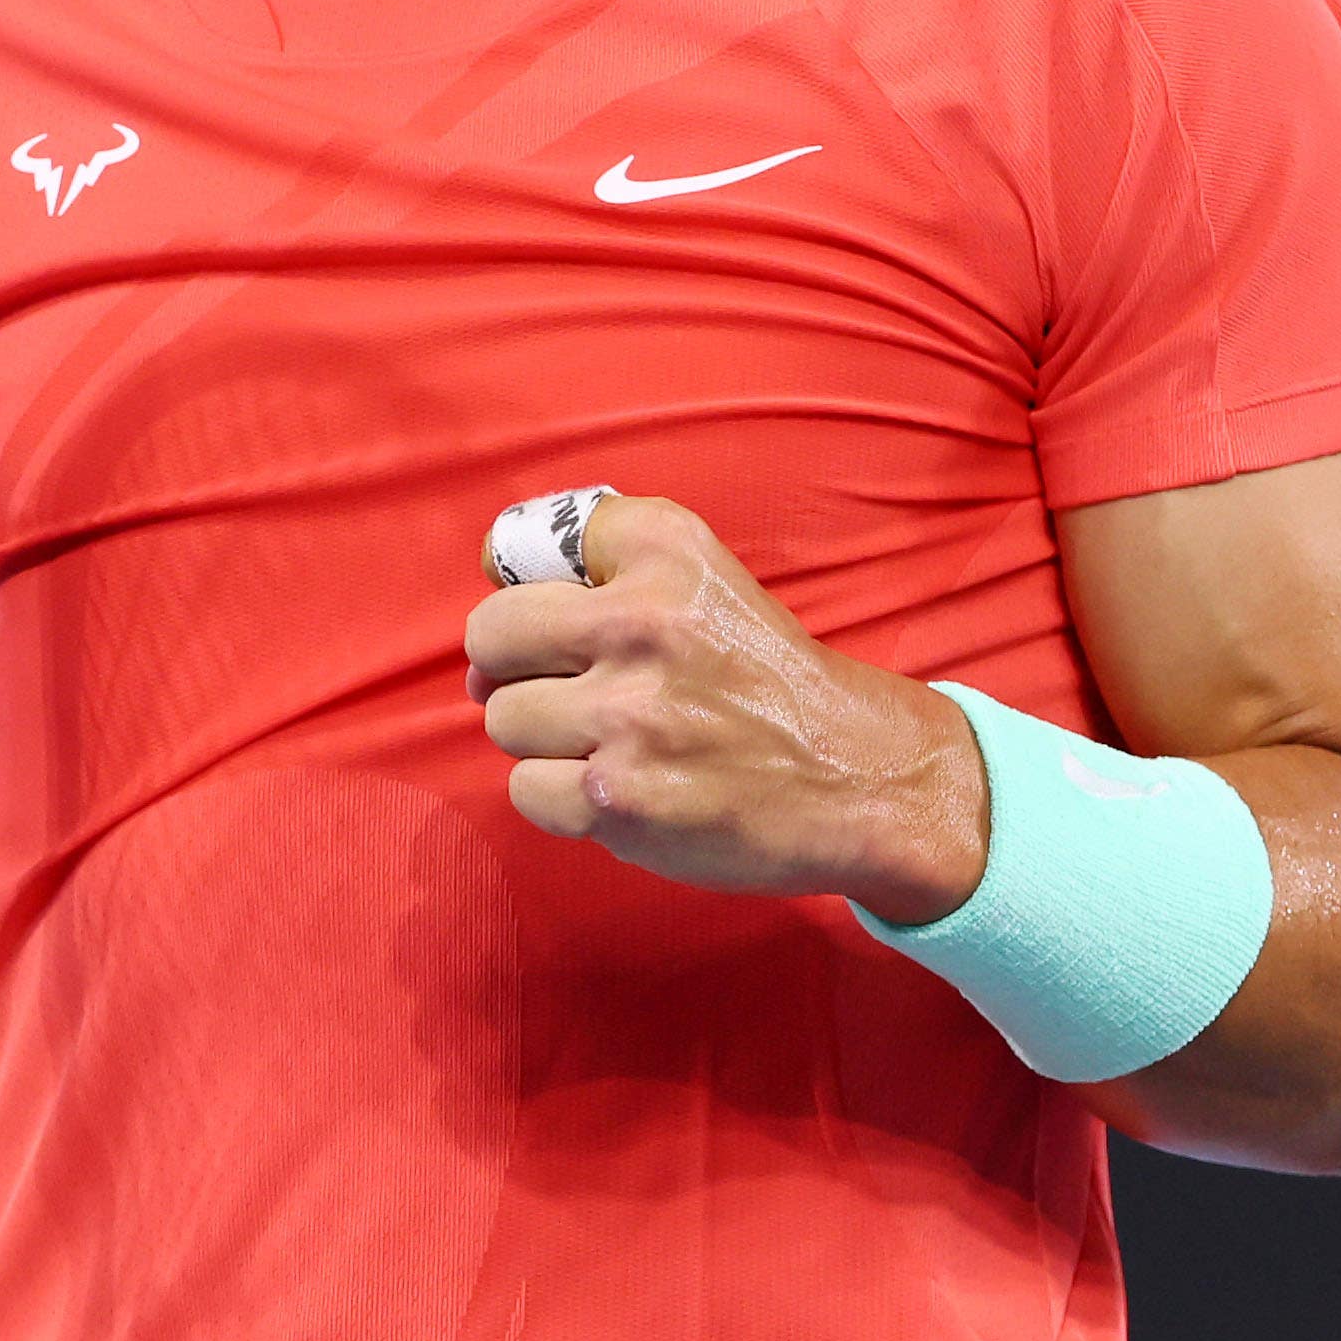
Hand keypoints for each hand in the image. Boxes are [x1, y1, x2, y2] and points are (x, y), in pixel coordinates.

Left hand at [462, 491, 988, 923]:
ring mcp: (630, 716)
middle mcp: (645, 621)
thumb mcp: (703, 579)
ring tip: (612, 742)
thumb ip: (602, 568)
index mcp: (668, 551)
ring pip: (505, 719)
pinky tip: (620, 788)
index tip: (568, 613)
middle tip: (569, 687)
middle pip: (491, 636)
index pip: (524, 541)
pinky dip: (562, 797)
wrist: (857, 776)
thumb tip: (483, 628)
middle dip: (513, 667)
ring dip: (544, 738)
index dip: (532, 584)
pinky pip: (527, 791)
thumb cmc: (761, 678)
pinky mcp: (622, 799)